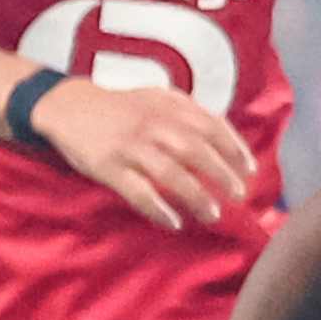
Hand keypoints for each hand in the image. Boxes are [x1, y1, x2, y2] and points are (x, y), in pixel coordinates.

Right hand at [31, 73, 258, 231]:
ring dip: (196, 196)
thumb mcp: (159, 98)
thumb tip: (227, 142)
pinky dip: (158, 208)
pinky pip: (137, 191)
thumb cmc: (124, 108)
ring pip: (171, 173)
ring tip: (212, 214)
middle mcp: (153, 124)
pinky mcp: (108, 166)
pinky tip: (173, 222)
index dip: (235, 149)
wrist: (70, 106)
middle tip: (239, 195)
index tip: (250, 170)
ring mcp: (130, 146)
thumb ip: (190, 114)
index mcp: (170, 106)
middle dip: (222, 174)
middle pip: (196, 151)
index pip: (212, 126)